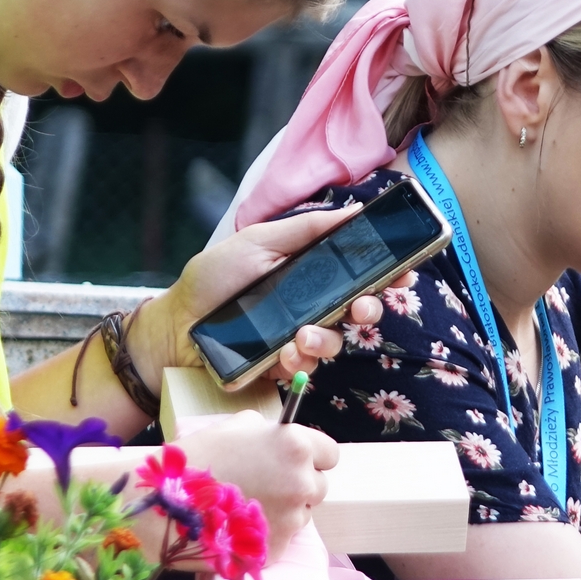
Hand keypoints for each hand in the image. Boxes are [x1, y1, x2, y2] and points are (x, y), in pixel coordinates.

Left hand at [137, 204, 411, 386]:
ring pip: (336, 343)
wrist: (175, 325)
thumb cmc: (213, 279)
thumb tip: (354, 210)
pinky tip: (283, 353)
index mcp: (310, 272)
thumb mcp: (258, 241)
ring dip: (327, 339)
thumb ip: (306, 228)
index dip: (388, 273)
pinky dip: (298, 361)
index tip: (404, 273)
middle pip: (359, 310)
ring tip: (304, 335)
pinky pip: (306, 369)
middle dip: (370, 309)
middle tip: (364, 308)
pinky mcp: (281, 367)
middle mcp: (310, 305)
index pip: (359, 272)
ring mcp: (297, 339)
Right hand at [174, 411, 337, 560]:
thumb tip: (282, 437)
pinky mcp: (278, 548)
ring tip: (245, 504)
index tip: (298, 461)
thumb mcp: (237, 427)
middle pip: (319, 486)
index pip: (330, 453)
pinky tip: (238, 524)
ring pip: (302, 513)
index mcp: (296, 446)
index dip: (313, 457)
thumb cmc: (198, 458)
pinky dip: (266, 533)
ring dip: (284, 510)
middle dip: (298, 485)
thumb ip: (269, 431)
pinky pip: (282, 538)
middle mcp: (302, 482)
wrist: (167, 502)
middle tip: (267, 484)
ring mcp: (292, 518)